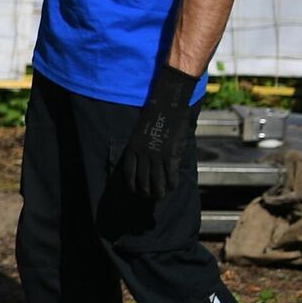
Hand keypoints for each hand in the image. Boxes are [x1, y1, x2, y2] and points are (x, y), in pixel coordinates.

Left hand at [118, 63, 196, 200]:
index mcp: (133, 149)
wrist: (167, 105)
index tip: (136, 192)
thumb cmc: (154, 117)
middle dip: (145, 192)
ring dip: (158, 191)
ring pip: (156, 181)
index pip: (129, 173)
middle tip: (150, 198)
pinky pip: (170, 174)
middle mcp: (143, 154)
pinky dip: (171, 183)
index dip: (132, 185)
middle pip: (142, 180)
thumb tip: (147, 162)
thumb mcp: (141, 133)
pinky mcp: (171, 154)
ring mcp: (157, 155)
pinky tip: (172, 187)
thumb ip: (142, 148)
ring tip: (160, 196)